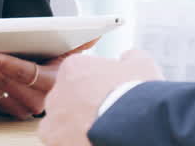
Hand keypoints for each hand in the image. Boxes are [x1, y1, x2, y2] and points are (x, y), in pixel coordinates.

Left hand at [0, 40, 97, 119]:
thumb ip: (81, 43)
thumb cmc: (65, 69)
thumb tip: (95, 33)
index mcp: (54, 83)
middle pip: (6, 82)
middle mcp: (39, 100)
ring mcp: (25, 108)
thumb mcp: (74, 56)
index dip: (6, 64)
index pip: (27, 73)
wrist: (64, 91)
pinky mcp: (12, 109)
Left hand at [39, 50, 162, 145]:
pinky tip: (91, 140)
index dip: (97, 85)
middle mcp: (57, 91)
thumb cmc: (134, 94)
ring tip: (100, 130)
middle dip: (84, 106)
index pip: (80, 74)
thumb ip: (130, 58)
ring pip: (62, 121)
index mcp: (73, 67)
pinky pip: (60, 140)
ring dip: (77, 125)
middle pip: (69, 98)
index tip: (111, 94)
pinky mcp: (54, 140)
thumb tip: (128, 57)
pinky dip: (72, 141)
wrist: (131, 127)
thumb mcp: (140, 65)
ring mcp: (53, 118)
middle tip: (106, 114)